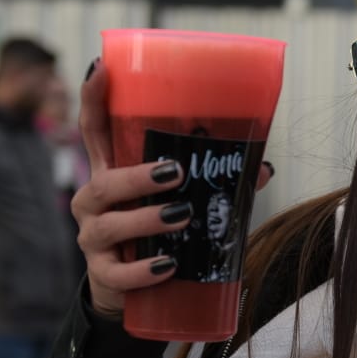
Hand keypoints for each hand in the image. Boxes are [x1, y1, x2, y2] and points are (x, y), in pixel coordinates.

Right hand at [72, 61, 273, 317]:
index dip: (94, 98)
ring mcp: (93, 237)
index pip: (95, 129)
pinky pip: (116, 273)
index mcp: (112, 172)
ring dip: (147, 219)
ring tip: (182, 216)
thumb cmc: (156, 233)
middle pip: (105, 180)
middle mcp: (95, 201)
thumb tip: (264, 168)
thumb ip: (214, 185)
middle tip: (177, 173)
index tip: (101, 67)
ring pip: (109, 224)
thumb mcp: (178, 202)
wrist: (129, 290)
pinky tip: (167, 266)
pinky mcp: (102, 274)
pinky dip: (142, 270)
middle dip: (138, 177)